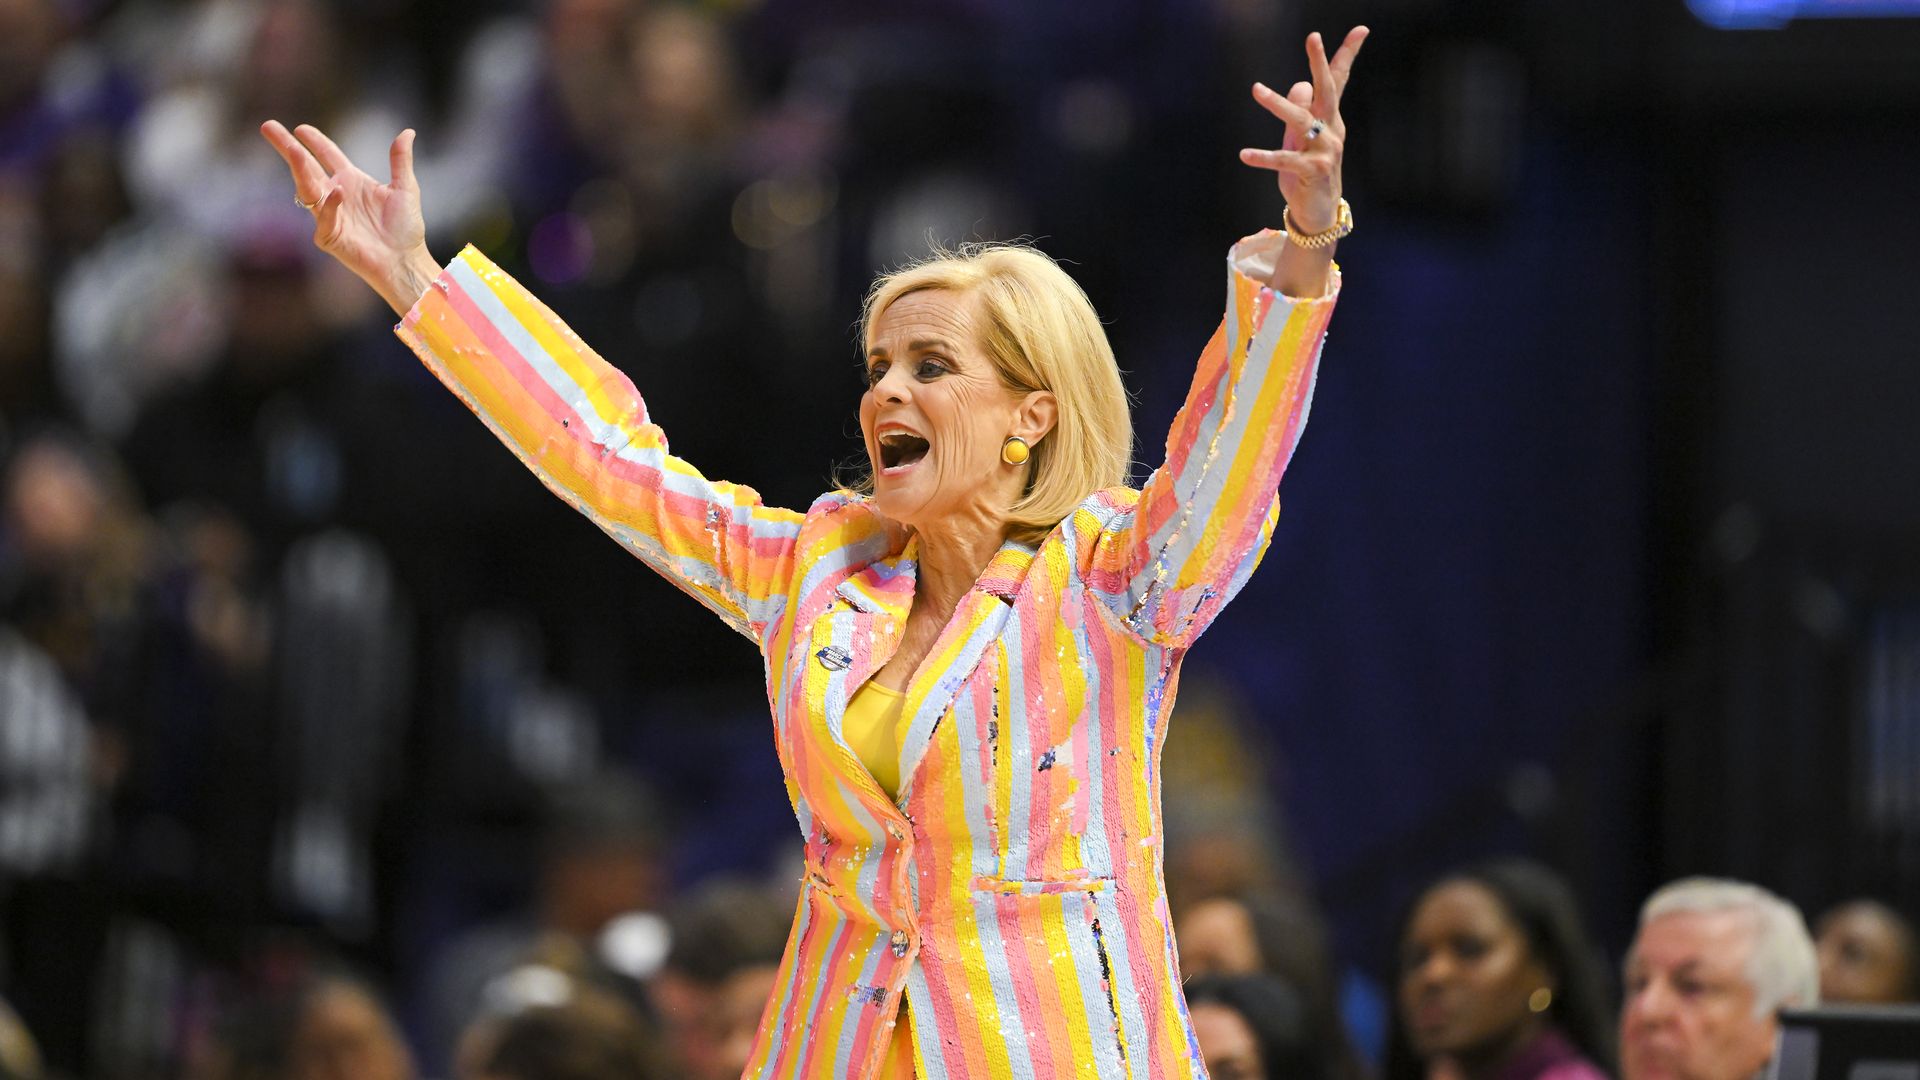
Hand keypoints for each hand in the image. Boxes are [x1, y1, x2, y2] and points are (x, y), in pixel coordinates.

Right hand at [259, 120, 437, 313]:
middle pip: (306, 167)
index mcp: (351, 181)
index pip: (327, 155)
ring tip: (294, 151)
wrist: (406, 260)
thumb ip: (401, 160)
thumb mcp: (406, 188)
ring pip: (307, 189)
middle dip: (287, 147)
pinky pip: (323, 218)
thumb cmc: (406, 229)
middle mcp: (336, 195)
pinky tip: (337, 192)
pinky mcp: (329, 237)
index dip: (314, 141)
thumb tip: (408, 132)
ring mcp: (330, 215)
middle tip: (267, 127)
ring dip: (300, 170)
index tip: (300, 127)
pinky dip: (329, 206)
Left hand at [1239, 27, 1368, 233]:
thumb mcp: (1301, 139)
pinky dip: (1263, 157)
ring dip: (1277, 104)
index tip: (1361, 29)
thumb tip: (1300, 84)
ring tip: (1256, 89)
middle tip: (1314, 36)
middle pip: (1328, 90)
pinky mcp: (1313, 171)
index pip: (1338, 81)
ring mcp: (1325, 150)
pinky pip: (1285, 160)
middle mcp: (1332, 130)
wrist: (1318, 212)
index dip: (1347, 54)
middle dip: (1319, 62)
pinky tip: (1245, 154)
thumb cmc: (1308, 172)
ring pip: (1301, 121)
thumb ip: (1302, 110)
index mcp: (1331, 119)